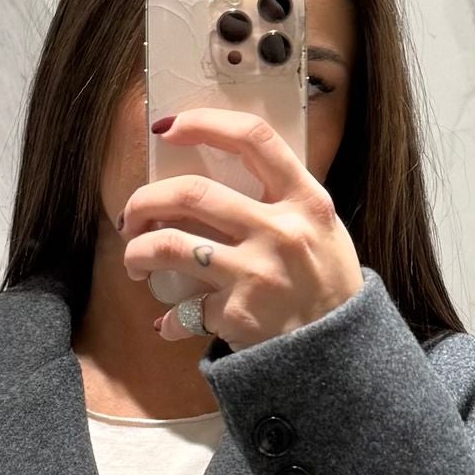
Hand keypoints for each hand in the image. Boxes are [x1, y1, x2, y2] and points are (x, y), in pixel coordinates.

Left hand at [121, 108, 362, 347]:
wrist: (341, 351)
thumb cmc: (327, 283)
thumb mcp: (322, 229)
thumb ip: (282, 199)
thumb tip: (219, 178)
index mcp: (306, 200)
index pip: (254, 139)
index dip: (205, 123)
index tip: (170, 128)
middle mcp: (282, 231)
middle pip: (193, 192)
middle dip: (146, 199)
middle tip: (133, 214)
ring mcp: (258, 273)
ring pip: (170, 244)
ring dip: (138, 250)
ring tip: (134, 260)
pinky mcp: (238, 313)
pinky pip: (184, 310)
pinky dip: (170, 319)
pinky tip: (170, 322)